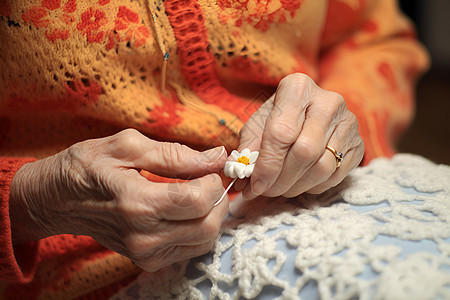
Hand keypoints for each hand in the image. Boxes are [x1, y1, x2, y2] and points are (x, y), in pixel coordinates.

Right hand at [9, 129, 227, 271]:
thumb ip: (176, 153)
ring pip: (204, 240)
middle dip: (218, 199)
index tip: (209, 167)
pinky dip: (199, 227)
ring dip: (212, 214)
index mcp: (137, 203)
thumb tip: (216, 156)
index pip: (198, 200)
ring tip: (198, 193)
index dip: (213, 180)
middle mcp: (143, 236)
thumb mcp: (128, 146)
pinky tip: (186, 210)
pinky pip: (191, 249)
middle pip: (208, 225)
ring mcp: (145, 253)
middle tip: (208, 179)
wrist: (58, 200)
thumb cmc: (88, 166)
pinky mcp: (147, 261)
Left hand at [236, 73, 363, 198]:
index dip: (267, 165)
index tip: (255, 185)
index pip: (282, 132)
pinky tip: (300, 182)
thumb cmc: (280, 117)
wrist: (312, 111)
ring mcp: (348, 122)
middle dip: (281, 180)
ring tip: (280, 188)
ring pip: (322, 167)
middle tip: (265, 191)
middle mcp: (328, 101)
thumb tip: (241, 179)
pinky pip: (336, 175)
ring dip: (296, 186)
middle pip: (305, 152)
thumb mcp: (258, 124)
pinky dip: (313, 186)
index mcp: (297, 88)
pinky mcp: (359, 143)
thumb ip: (249, 148)